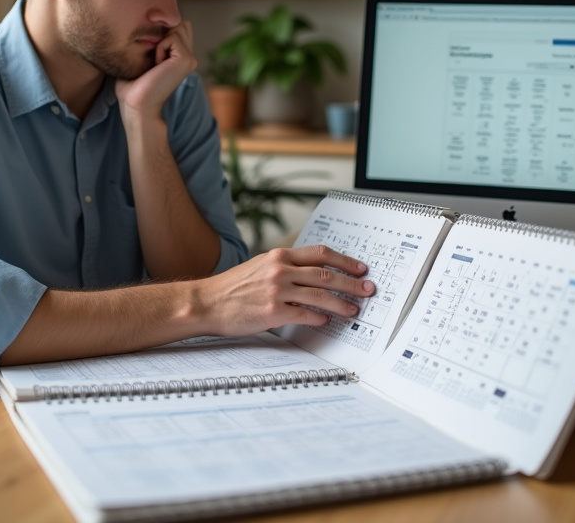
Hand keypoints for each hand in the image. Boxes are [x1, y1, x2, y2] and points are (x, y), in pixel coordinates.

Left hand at [115, 21, 196, 124]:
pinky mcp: (186, 60)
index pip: (177, 27)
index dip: (160, 32)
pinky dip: (159, 48)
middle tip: (152, 60)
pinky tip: (156, 66)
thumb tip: (148, 22)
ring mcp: (190, 59)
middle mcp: (189, 58)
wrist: (137, 106)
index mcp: (180, 58)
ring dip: (159, 42)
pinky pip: (172, 37)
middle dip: (161, 35)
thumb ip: (150, 41)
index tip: (149, 54)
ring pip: (176, 28)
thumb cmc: (132, 87)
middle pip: (178, 24)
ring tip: (154, 64)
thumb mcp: (140, 58)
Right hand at [198, 246, 375, 337]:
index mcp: (279, 256)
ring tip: (354, 309)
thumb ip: (285, 266)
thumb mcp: (260, 265)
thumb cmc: (232, 287)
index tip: (360, 268)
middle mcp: (280, 270)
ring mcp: (277, 291)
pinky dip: (320, 317)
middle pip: (326, 274)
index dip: (344, 261)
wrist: (207, 302)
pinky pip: (305, 314)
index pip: (321, 253)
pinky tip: (327, 321)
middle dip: (352, 283)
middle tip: (368, 289)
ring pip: (321, 295)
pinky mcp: (273, 312)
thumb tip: (313, 275)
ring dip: (342, 303)